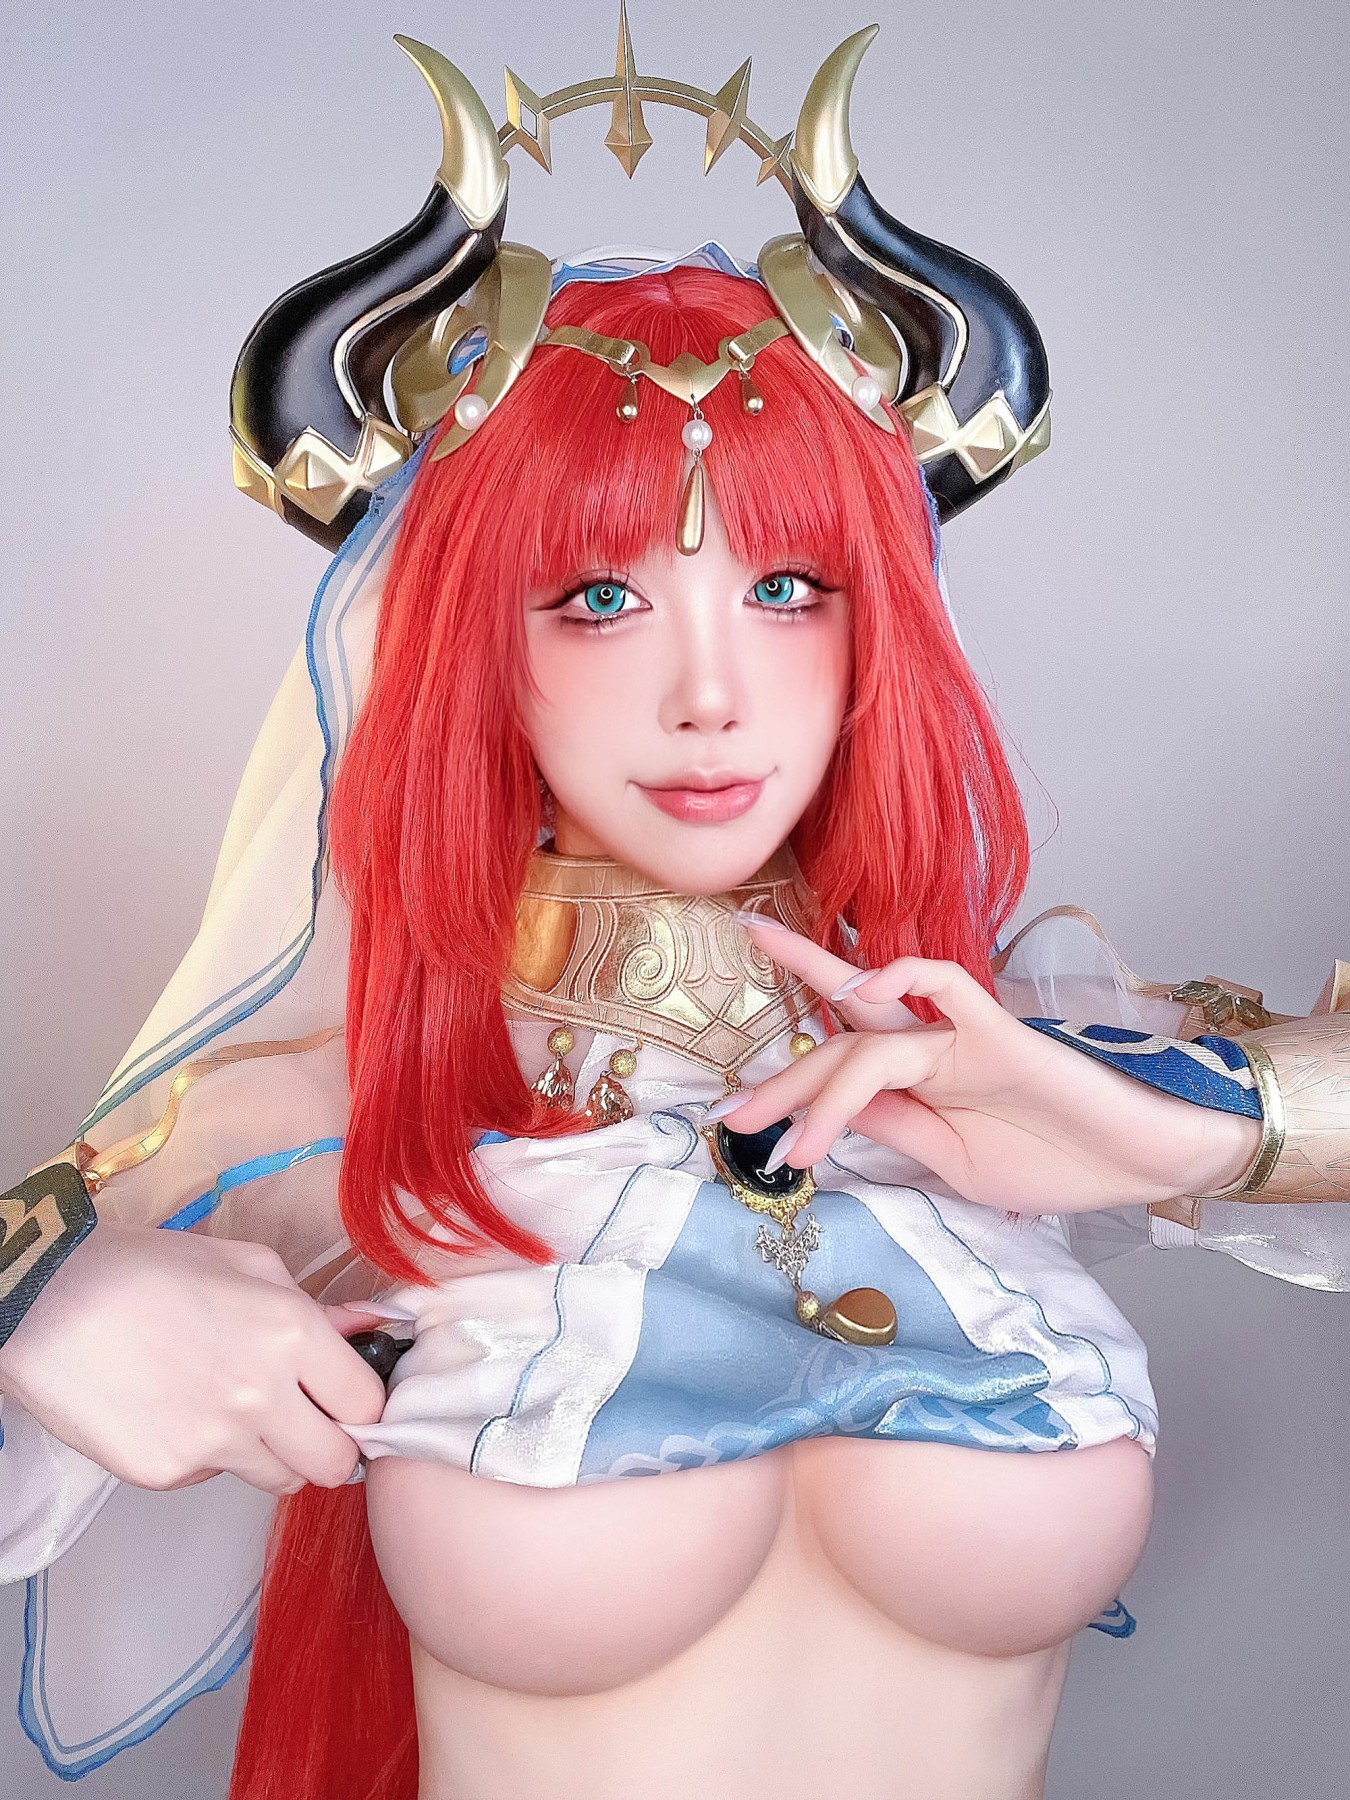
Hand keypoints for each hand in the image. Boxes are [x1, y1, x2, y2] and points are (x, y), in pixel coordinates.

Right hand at [0, 1221, 388, 1494]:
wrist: (48, 1302)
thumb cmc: (147, 1270)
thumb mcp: (247, 1264)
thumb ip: (316, 1307)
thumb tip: (369, 1329)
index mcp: (290, 1335)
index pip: (368, 1404)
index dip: (363, 1404)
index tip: (349, 1398)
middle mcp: (261, 1398)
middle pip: (335, 1464)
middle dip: (332, 1445)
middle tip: (308, 1421)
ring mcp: (212, 1444)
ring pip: (281, 1482)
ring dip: (275, 1456)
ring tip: (237, 1411)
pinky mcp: (167, 1474)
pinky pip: (215, 1479)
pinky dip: (211, 1458)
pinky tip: (181, 1413)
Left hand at [721, 920, 1260, 1213]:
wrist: (1142, 1163)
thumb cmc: (1060, 1163)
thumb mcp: (955, 1164)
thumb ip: (899, 1128)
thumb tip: (833, 1114)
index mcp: (920, 1084)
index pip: (840, 1074)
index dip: (789, 1099)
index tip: (741, 1133)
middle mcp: (931, 1049)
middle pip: (840, 1038)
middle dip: (782, 1079)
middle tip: (731, 1116)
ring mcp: (963, 1036)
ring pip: (874, 1029)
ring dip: (821, 1079)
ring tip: (777, 1125)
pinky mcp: (1001, 1030)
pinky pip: (949, 983)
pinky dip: (906, 971)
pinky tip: (866, 984)